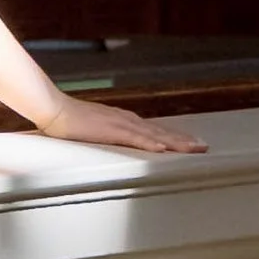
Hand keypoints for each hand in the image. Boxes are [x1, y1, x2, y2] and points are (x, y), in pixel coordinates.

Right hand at [39, 96, 205, 154]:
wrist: (54, 108)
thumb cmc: (70, 120)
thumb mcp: (94, 129)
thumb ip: (106, 134)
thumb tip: (114, 143)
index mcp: (123, 121)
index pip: (154, 131)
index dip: (173, 138)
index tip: (190, 143)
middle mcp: (127, 120)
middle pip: (161, 132)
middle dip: (182, 140)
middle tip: (203, 147)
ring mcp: (120, 124)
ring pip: (154, 136)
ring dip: (175, 142)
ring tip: (194, 148)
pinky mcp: (111, 130)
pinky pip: (135, 139)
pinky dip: (150, 144)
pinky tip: (163, 149)